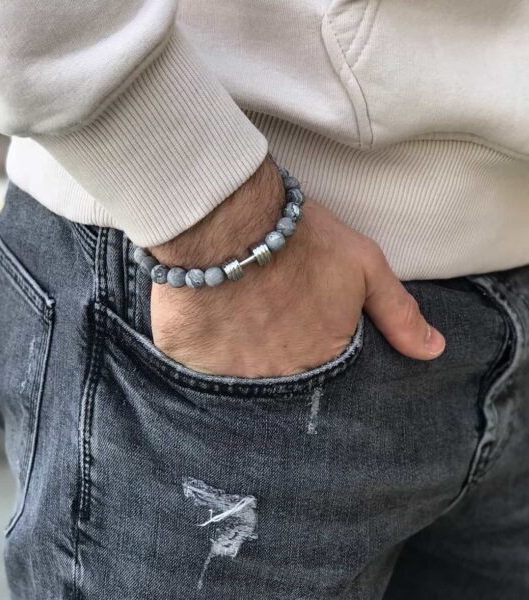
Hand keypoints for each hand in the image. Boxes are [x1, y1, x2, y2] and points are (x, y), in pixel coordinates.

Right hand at [149, 157, 444, 377]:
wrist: (231, 220)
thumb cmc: (301, 239)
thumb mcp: (364, 266)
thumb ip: (398, 313)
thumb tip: (433, 351)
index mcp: (319, 360)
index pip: (320, 376)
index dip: (307, 348)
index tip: (295, 327)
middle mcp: (275, 378)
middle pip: (277, 380)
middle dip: (273, 355)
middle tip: (263, 319)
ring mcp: (228, 374)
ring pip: (236, 379)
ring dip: (237, 356)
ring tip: (235, 319)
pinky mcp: (188, 358)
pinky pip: (195, 366)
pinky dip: (200, 350)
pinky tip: (205, 321)